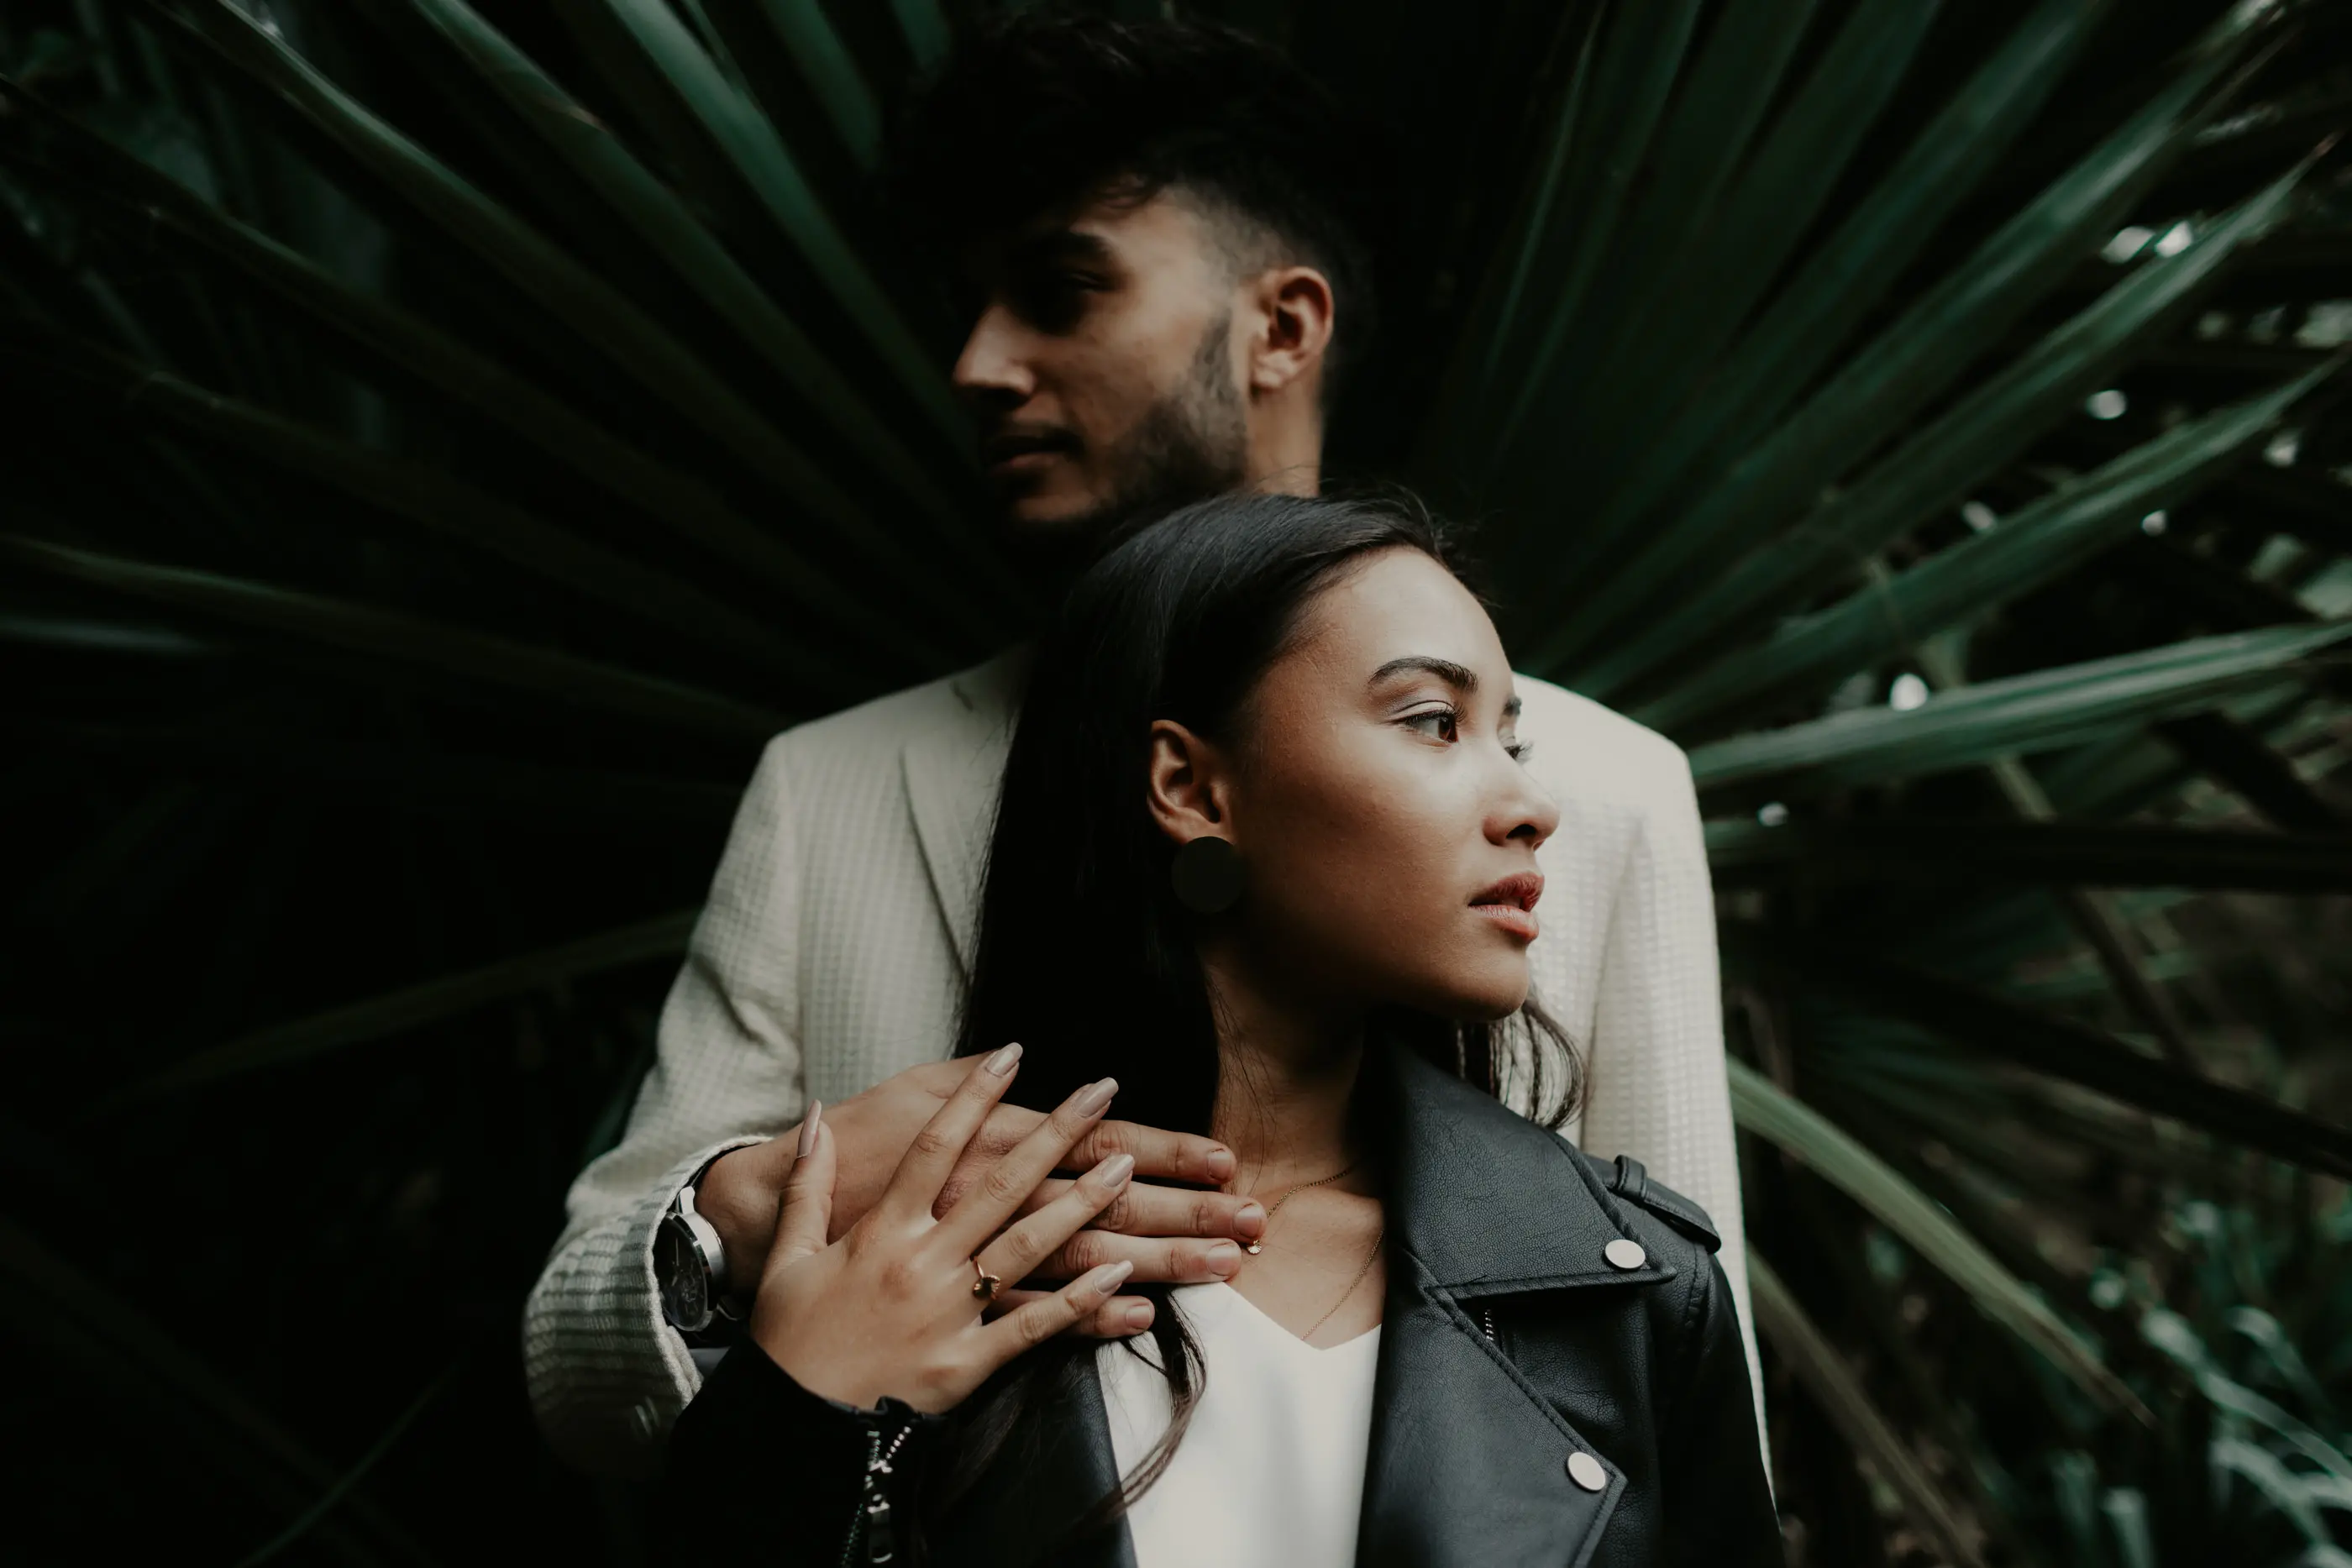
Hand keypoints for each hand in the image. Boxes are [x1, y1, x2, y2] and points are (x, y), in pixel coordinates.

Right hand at [750, 1044, 1140, 1411]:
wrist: (788, 1426)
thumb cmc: (789, 1337)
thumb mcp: (787, 1251)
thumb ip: (808, 1180)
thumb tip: (815, 1117)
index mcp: (881, 1229)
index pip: (935, 1147)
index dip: (975, 1097)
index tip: (1014, 1054)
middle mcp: (922, 1262)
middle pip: (1000, 1185)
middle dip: (1056, 1135)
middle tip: (1099, 1094)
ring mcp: (948, 1313)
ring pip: (1028, 1247)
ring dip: (1082, 1205)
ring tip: (1127, 1170)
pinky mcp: (965, 1364)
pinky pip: (1033, 1327)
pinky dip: (1080, 1304)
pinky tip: (1122, 1279)